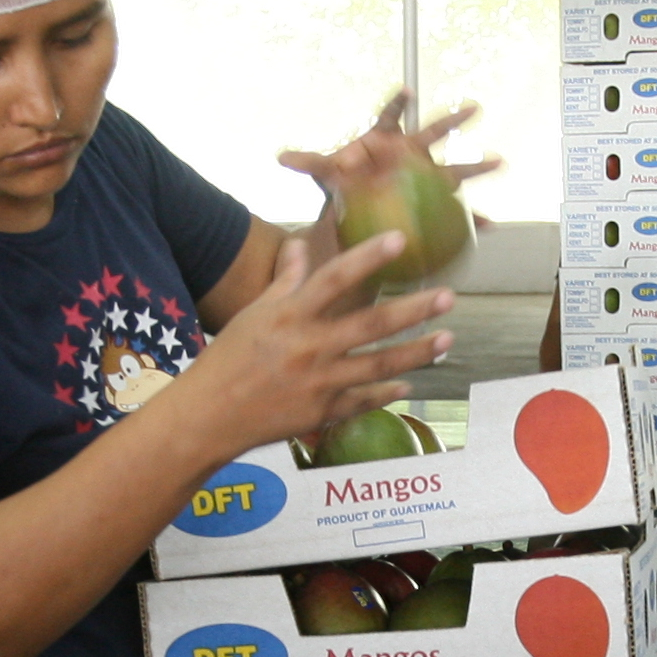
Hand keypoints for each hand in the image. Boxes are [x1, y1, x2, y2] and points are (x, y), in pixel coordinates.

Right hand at [173, 231, 453, 454]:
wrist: (208, 416)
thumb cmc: (227, 359)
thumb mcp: (253, 314)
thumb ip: (285, 281)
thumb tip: (299, 244)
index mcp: (290, 315)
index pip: (336, 278)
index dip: (369, 257)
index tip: (400, 239)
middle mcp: (309, 346)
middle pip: (372, 324)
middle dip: (415, 310)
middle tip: (448, 297)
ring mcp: (319, 383)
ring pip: (379, 364)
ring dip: (417, 353)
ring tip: (447, 340)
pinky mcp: (321, 413)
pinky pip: (363, 400)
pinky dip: (388, 392)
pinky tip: (408, 384)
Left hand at [278, 90, 501, 208]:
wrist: (358, 207)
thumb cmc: (344, 184)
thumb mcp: (327, 174)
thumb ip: (309, 164)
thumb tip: (280, 158)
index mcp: (384, 141)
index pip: (389, 118)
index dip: (396, 105)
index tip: (406, 91)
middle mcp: (410, 153)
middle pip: (433, 134)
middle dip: (452, 122)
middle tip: (473, 108)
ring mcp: (424, 176)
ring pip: (453, 169)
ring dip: (475, 167)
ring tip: (498, 161)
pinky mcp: (432, 202)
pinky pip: (453, 211)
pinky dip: (470, 218)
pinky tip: (489, 224)